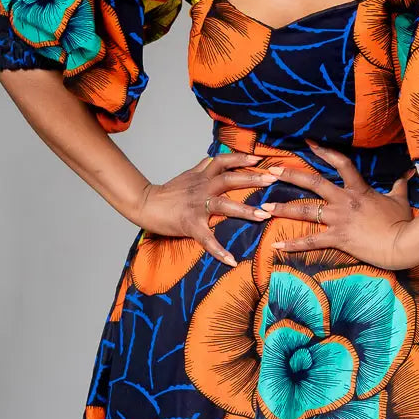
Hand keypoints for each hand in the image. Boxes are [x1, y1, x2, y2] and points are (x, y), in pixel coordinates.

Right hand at [135, 152, 277, 265]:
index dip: (242, 158)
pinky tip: (231, 261)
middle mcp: (201, 188)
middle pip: (229, 179)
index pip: (224, 161)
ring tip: (263, 216)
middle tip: (273, 179)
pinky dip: (219, 250)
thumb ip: (203, 167)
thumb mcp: (187, 175)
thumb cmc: (168, 193)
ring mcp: (197, 206)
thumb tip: (215, 157)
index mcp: (202, 177)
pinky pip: (206, 238)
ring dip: (245, 210)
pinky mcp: (190, 225)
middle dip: (253, 178)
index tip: (259, 159)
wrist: (145, 204)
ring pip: (224, 204)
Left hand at [259, 139, 417, 269]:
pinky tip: (276, 245)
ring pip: (305, 211)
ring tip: (264, 207)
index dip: (324, 151)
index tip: (308, 143)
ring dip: (283, 208)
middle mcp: (344, 200)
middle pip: (312, 182)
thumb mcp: (401, 199)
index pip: (339, 163)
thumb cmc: (402, 221)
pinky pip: (310, 241)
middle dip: (290, 175)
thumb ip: (400, 184)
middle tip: (272, 171)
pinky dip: (292, 244)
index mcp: (358, 188)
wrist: (403, 243)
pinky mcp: (337, 238)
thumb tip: (408, 172)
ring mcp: (339, 219)